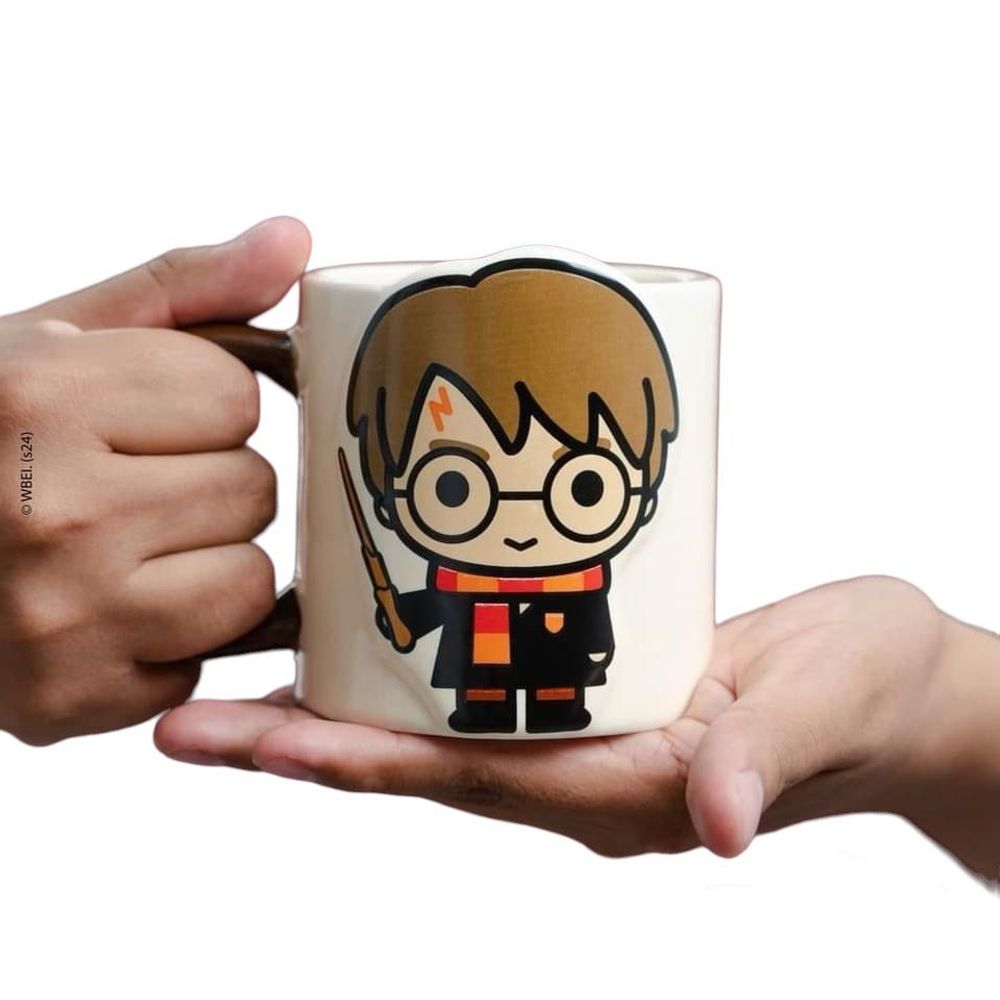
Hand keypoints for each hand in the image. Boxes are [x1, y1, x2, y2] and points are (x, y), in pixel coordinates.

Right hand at [0, 218, 310, 744]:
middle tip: (132, 486)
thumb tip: (295, 240)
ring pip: (251, 582)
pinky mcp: (70, 702)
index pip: (238, 396)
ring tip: (127, 548)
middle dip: (212, 482)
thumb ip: (184, 288)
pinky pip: (205, 661)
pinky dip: (177, 639)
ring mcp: (59, 619)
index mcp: (39, 399)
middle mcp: (49, 511)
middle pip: (253, 489)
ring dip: (211, 563)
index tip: (146, 418)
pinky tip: (110, 609)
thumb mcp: (57, 340)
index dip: (206, 405)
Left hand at [153, 576, 955, 859]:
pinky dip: (409, 671)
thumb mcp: (831, 704)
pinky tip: (359, 640)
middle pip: (421, 761)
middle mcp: (585, 770)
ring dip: (340, 709)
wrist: (895, 687)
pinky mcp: (594, 688)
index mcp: (628, 787)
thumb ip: (770, 757)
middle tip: (192, 720)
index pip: (469, 779)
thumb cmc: (876, 693)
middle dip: (308, 745)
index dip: (362, 760)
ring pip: (437, 728)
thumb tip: (720, 824)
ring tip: (237, 680)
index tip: (262, 743)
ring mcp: (583, 734)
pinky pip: (482, 691)